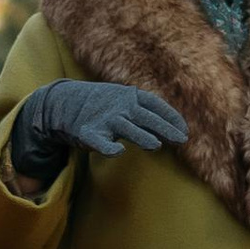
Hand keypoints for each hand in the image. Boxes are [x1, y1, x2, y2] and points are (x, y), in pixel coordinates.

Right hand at [9, 79, 188, 184]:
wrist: (64, 103)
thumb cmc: (103, 105)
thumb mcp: (125, 100)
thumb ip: (147, 111)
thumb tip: (175, 127)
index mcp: (130, 97)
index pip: (156, 105)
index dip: (171, 117)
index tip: (185, 130)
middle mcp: (119, 107)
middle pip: (146, 117)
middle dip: (164, 128)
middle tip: (182, 140)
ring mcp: (104, 120)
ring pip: (125, 128)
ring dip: (141, 136)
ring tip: (156, 146)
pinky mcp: (88, 133)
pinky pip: (99, 142)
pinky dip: (107, 147)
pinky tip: (117, 152)